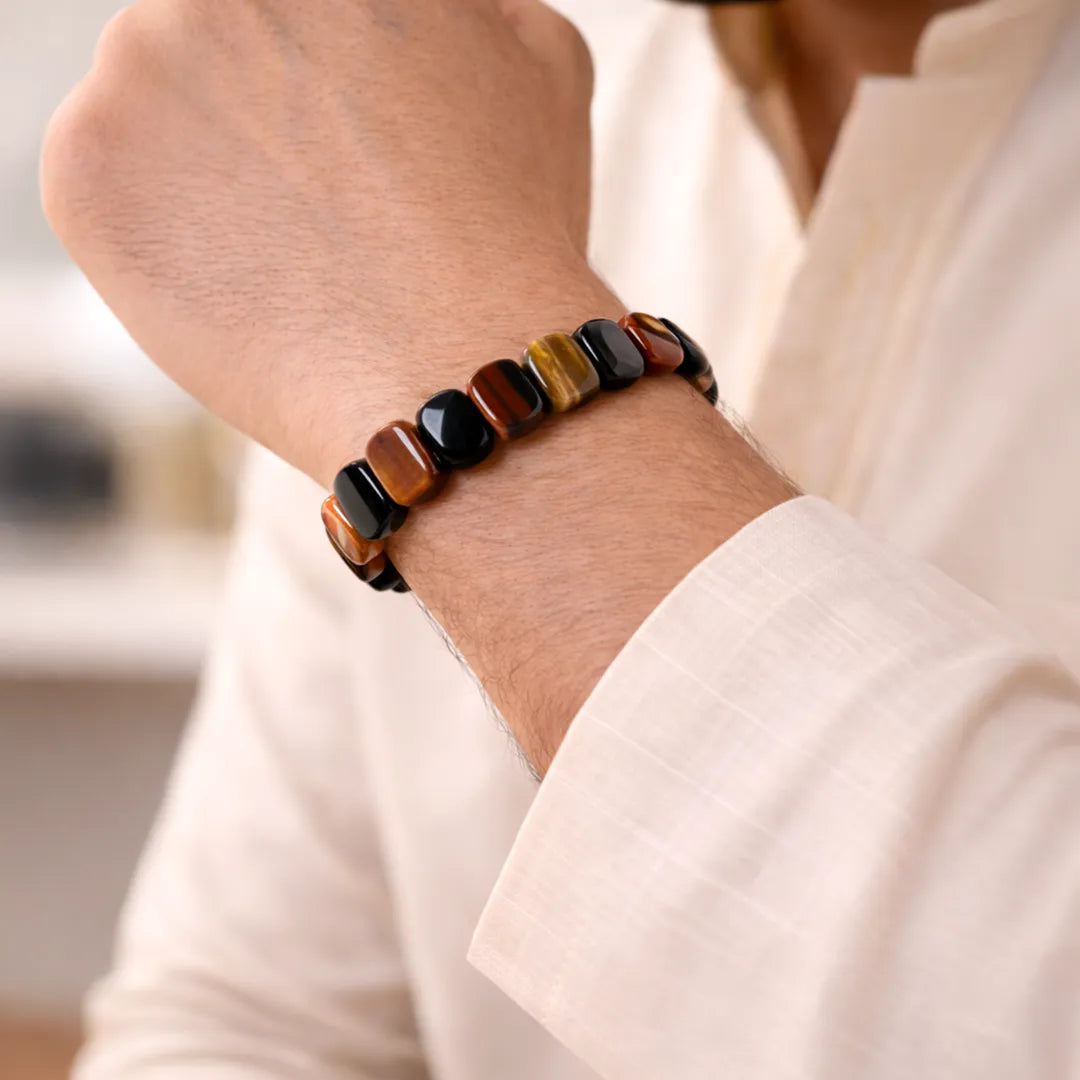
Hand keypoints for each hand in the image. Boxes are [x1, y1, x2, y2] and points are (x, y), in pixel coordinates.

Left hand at [42, 0, 599, 484]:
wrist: (456, 363)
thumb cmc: (513, 229)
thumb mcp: (542, 62)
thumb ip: (473, 9)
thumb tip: (447, 14)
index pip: (291, 19)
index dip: (328, 86)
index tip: (345, 145)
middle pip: (220, 46)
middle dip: (264, 114)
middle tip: (326, 205)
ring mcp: (138, 64)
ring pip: (160, 116)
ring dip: (210, 173)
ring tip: (296, 256)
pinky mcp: (84, 170)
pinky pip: (109, 194)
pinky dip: (161, 240)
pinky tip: (243, 284)